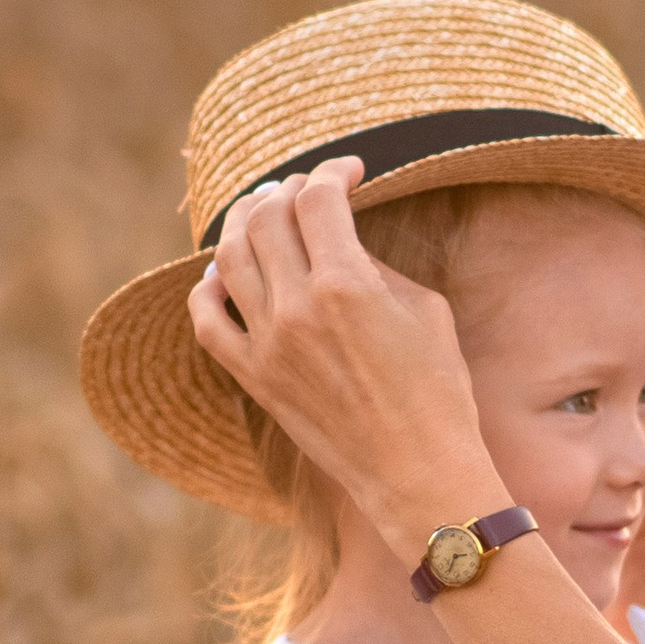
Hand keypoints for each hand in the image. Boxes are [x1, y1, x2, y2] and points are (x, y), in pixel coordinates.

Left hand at [186, 158, 502, 552]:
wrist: (418, 471)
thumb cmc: (439, 391)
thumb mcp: (424, 310)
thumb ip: (374, 264)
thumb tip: (340, 239)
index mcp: (347, 285)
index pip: (319, 199)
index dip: (333, 172)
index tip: (349, 171)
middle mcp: (297, 309)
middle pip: (268, 218)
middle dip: (287, 190)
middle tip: (304, 189)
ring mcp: (268, 345)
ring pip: (228, 258)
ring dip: (242, 224)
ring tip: (259, 213)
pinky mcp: (255, 379)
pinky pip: (206, 321)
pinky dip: (206, 288)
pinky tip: (219, 274)